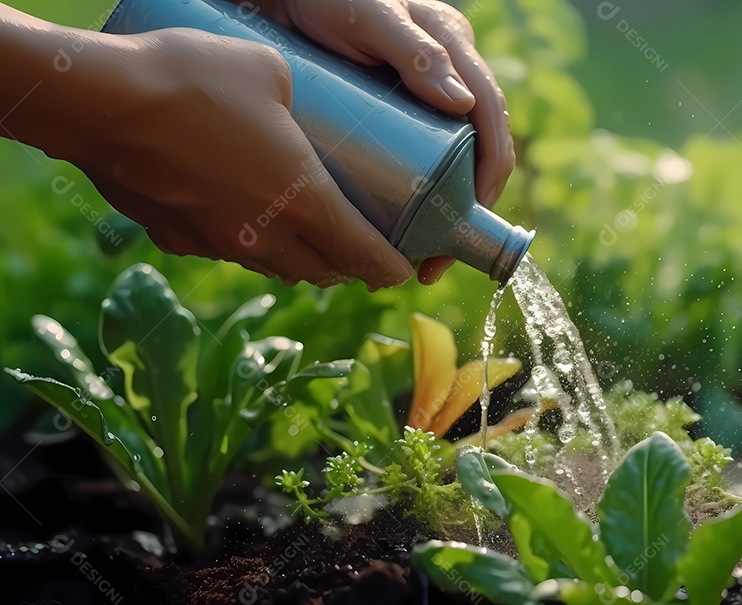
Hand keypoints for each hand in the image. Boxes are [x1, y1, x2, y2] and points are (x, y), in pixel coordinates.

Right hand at [71, 28, 414, 288]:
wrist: (99, 102)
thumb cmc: (192, 78)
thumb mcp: (270, 69)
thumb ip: (300, 99)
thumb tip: (296, 105)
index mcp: (305, 202)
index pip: (363, 255)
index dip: (389, 269)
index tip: (402, 272)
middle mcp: (266, 236)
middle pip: (322, 272)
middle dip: (347, 268)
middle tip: (358, 253)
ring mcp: (218, 244)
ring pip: (274, 267)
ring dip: (298, 261)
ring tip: (307, 242)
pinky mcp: (177, 239)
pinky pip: (225, 252)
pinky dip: (245, 245)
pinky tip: (241, 220)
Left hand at [256, 0, 515, 283]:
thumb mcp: (369, 18)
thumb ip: (416, 51)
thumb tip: (464, 104)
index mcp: (456, 52)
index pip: (492, 123)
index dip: (489, 177)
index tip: (469, 221)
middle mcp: (447, 78)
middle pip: (474, 156)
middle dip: (462, 215)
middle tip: (430, 263)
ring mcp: (419, 99)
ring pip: (444, 167)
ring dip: (435, 218)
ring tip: (406, 259)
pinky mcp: (391, 116)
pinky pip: (412, 164)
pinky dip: (407, 204)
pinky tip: (385, 234)